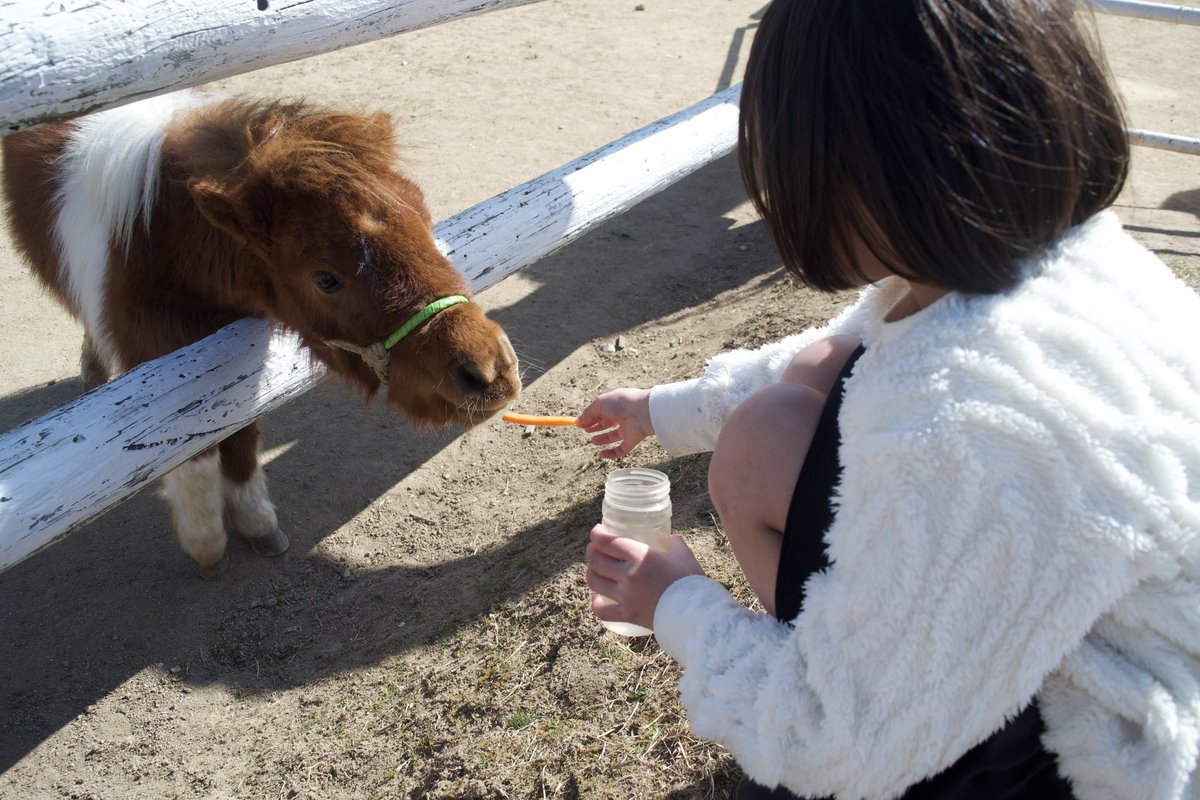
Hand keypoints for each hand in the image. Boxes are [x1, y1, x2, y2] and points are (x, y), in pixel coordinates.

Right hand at [576, 388, 652, 458]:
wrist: (644, 413)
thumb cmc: (622, 403)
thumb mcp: (600, 403)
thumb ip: (588, 413)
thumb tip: (578, 422)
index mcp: (616, 404)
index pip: (602, 411)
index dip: (591, 417)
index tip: (580, 424)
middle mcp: (622, 416)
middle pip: (607, 423)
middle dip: (596, 427)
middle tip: (586, 430)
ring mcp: (628, 429)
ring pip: (613, 436)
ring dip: (602, 439)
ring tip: (593, 441)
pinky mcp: (632, 441)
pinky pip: (621, 450)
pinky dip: (611, 454)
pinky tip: (601, 454)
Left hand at [586, 525, 704, 630]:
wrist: (697, 613)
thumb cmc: (691, 580)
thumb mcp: (682, 553)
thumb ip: (672, 542)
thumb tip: (665, 537)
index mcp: (640, 556)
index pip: (607, 542)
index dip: (597, 534)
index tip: (597, 532)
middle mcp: (627, 575)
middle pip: (596, 560)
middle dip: (591, 551)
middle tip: (595, 548)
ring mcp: (625, 597)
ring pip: (594, 582)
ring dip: (591, 572)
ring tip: (596, 569)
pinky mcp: (628, 615)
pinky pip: (602, 611)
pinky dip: (596, 604)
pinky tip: (598, 598)